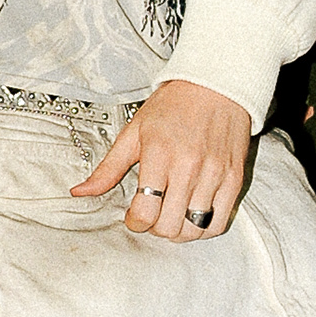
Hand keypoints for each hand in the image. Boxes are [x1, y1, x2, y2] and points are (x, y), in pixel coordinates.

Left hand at [74, 79, 251, 238]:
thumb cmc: (173, 106)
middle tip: (153, 215)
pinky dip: (205, 228)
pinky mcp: (235, 178)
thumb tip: (80, 192)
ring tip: (174, 217)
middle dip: (155, 228)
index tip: (135, 216)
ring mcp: (215, 174)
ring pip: (194, 229)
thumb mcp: (134, 131)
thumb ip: (108, 168)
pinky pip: (220, 222)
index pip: (145, 212)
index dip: (135, 223)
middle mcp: (189, 167)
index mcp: (159, 155)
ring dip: (179, 231)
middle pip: (168, 226)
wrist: (216, 85)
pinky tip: (195, 215)